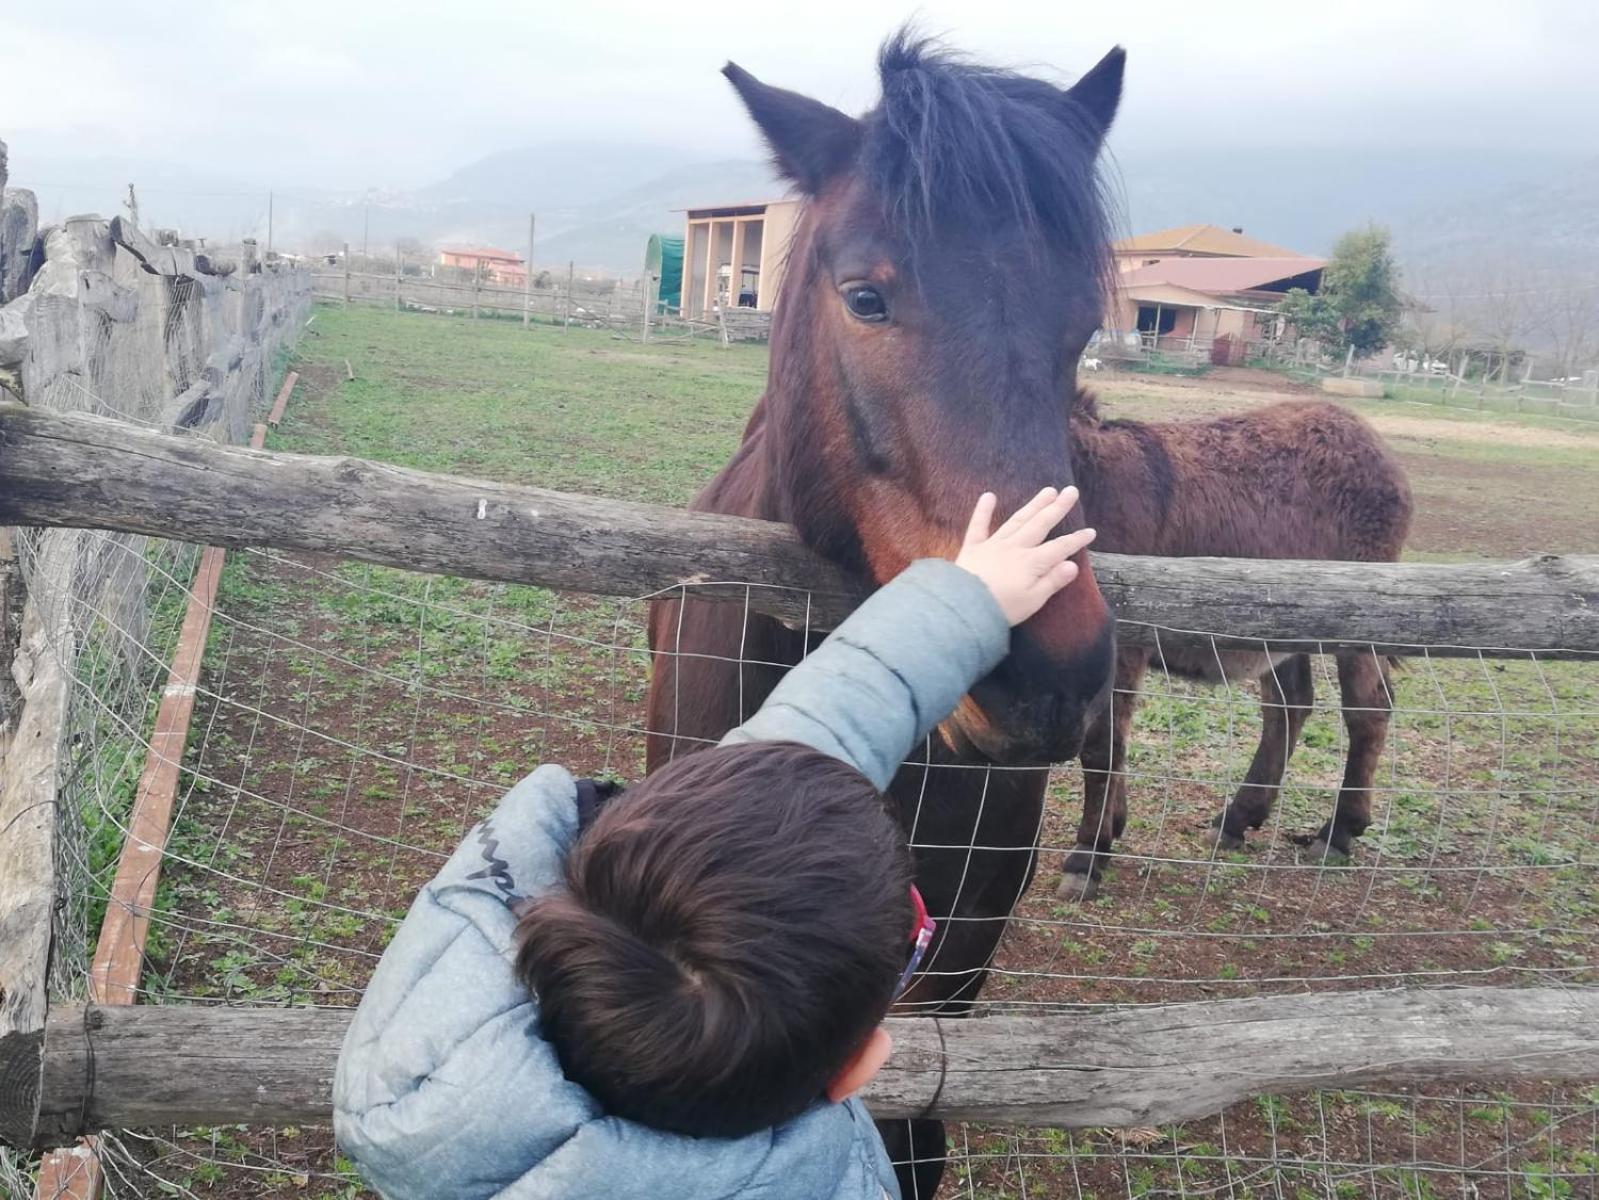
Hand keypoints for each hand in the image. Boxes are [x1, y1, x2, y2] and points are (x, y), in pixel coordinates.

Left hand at [954, 487, 1095, 625]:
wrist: (964, 607)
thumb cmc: (1001, 609)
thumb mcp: (1033, 600)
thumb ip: (1053, 581)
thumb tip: (1073, 565)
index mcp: (1032, 562)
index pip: (1060, 548)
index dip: (1076, 540)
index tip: (1091, 531)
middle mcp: (1015, 548)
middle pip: (1040, 524)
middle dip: (1058, 508)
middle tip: (1071, 491)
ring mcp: (994, 544)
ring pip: (1017, 520)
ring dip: (1034, 505)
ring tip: (1048, 491)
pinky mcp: (973, 547)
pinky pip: (978, 525)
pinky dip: (983, 510)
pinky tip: (989, 495)